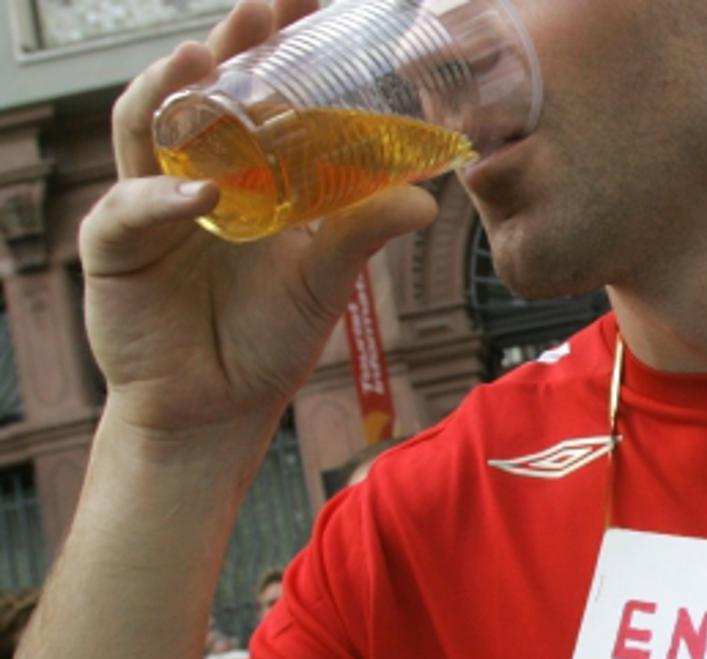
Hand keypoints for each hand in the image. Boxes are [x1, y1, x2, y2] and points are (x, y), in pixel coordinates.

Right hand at [80, 0, 437, 443]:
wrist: (218, 405)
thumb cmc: (268, 335)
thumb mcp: (325, 277)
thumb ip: (362, 232)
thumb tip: (424, 200)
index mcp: (244, 169)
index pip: (255, 91)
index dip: (276, 48)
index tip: (309, 4)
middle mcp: (192, 171)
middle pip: (197, 93)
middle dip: (226, 47)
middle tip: (259, 11)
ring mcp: (149, 203)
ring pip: (143, 129)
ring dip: (170, 94)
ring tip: (200, 60)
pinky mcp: (116, 247)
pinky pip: (131, 211)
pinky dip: (161, 198)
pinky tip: (200, 189)